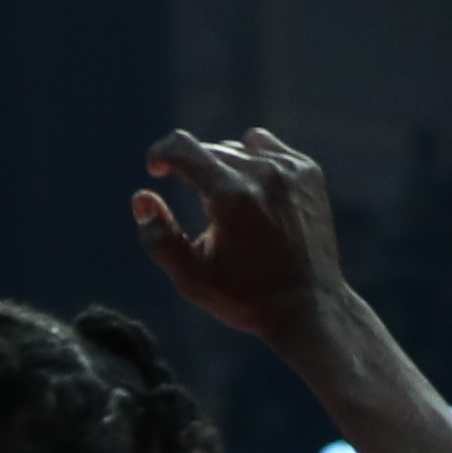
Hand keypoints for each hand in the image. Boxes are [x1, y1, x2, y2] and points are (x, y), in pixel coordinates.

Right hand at [131, 128, 351, 346]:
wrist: (309, 305)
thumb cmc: (246, 296)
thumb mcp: (192, 278)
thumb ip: (159, 238)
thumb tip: (142, 197)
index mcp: (230, 197)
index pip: (183, 148)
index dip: (161, 154)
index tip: (155, 170)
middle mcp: (262, 174)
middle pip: (210, 150)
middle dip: (192, 171)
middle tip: (198, 209)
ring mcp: (289, 170)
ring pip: (238, 147)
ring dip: (222, 167)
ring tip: (227, 203)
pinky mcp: (307, 172)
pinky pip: (267, 148)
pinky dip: (253, 162)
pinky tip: (253, 192)